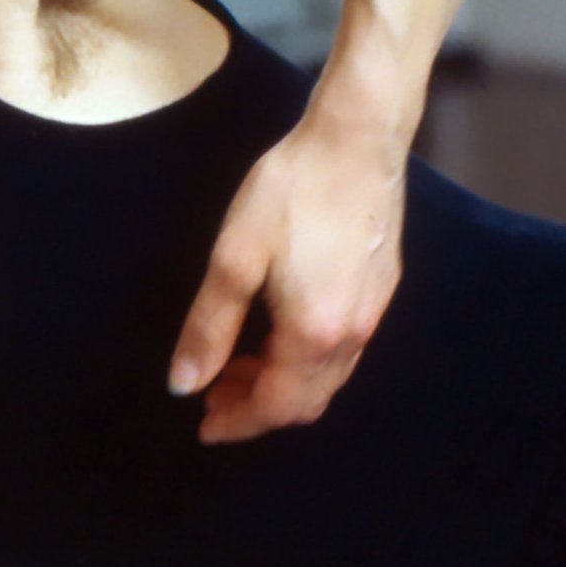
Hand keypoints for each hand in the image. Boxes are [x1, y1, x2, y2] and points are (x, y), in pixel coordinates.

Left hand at [170, 109, 406, 443]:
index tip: (204, 426)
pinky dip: (305, 361)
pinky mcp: (381, 290)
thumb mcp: (234, 259)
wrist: (356, 140)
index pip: (276, 405)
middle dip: (257, 408)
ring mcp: (374, 314)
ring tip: (236, 366)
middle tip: (213, 396)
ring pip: (327, 379)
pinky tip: (276, 335)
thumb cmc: (290, 192)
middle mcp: (353, 335)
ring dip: (281, 385)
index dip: (238, 422)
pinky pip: (343, 351)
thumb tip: (184, 385)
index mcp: (314, 333)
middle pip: (306, 401)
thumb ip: (209, 328)